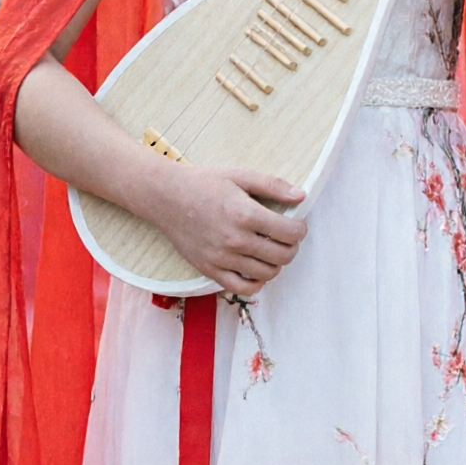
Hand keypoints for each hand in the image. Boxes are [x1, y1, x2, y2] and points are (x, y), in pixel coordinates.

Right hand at [143, 162, 307, 296]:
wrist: (164, 196)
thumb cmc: (203, 184)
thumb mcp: (240, 176)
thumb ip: (272, 186)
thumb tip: (301, 196)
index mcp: (244, 214)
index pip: (290, 233)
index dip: (300, 229)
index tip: (296, 224)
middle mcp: (234, 239)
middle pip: (283, 256)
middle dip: (291, 247)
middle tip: (285, 237)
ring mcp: (221, 258)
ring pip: (267, 274)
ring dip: (276, 263)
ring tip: (270, 250)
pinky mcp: (209, 270)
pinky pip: (242, 288)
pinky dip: (256, 283)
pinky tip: (256, 267)